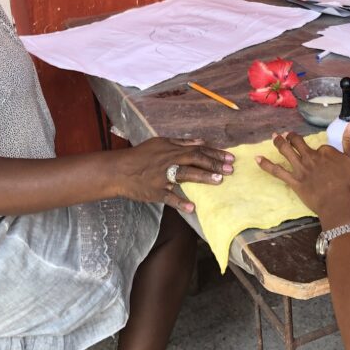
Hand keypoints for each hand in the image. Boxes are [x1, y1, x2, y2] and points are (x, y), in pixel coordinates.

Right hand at [114, 137, 233, 212]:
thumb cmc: (141, 155)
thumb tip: (200, 141)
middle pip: (194, 160)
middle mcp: (169, 161)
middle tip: (230, 170)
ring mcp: (162, 177)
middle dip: (213, 164)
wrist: (119, 170)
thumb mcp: (160, 142)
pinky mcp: (155, 192)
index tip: (230, 158)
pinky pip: (168, 197)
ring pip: (184, 175)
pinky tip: (192, 207)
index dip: (214, 153)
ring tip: (218, 181)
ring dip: (202, 178)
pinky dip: (180, 202)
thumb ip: (181, 142)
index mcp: (171, 149)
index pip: (197, 150)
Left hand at [256, 121, 349, 218]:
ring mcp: (300, 169)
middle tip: (286, 134)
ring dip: (279, 142)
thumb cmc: (349, 184)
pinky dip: (266, 164)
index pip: (321, 146)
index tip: (325, 156)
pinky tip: (257, 158)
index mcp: (325, 151)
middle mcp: (310, 157)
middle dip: (292, 137)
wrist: (338, 203)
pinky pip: (277, 171)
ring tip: (274, 136)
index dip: (322, 151)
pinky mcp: (294, 181)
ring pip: (286, 151)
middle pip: (298, 143)